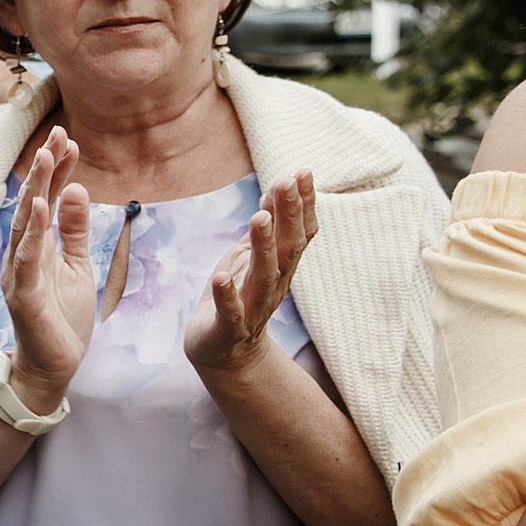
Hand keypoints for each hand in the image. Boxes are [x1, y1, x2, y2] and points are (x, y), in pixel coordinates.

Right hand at [1, 128, 95, 408]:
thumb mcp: (79, 266)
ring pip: (26, 224)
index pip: (47, 199)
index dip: (57, 170)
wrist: (53, 367)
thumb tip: (79, 188)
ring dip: (36, 189)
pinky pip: (28, 258)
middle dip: (44, 168)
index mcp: (37, 246)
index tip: (69, 139)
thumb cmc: (63, 318)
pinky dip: (33, 231)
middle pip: (32, 203)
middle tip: (57, 134)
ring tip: (47, 157)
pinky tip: (40, 205)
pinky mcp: (24, 295)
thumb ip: (76, 230)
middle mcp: (23, 254)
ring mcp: (20, 274)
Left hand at [185, 171, 316, 374]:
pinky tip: (222, 275)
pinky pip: (232, 312)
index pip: (300, 233)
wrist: (224, 354)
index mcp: (281, 267)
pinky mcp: (229, 328)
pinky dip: (228, 295)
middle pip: (287, 249)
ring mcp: (253, 307)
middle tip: (286, 182)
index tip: (303, 172)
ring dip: (264, 247)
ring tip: (259, 218)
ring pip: (263, 276)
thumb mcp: (250, 256)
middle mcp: (274, 285)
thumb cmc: (238, 295)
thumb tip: (281, 186)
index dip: (303, 204)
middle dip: (288, 215)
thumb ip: (267, 226)